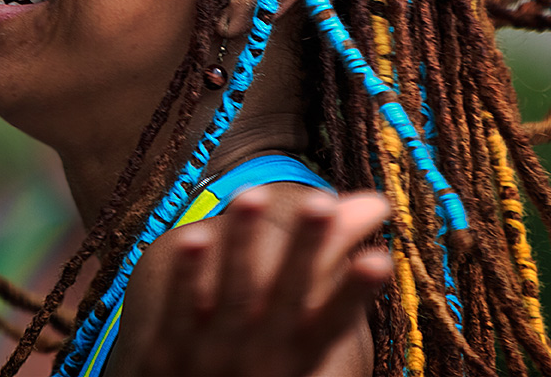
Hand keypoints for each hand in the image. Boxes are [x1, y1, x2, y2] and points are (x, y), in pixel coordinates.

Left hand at [106, 188, 391, 376]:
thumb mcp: (297, 324)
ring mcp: (214, 353)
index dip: (356, 292)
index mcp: (300, 352)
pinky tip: (194, 233)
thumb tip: (377, 200)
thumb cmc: (260, 358)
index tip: (382, 258)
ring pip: (232, 293)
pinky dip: (187, 274)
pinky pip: (178, 307)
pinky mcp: (169, 350)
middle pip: (285, 297)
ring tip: (252, 192)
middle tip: (321, 200)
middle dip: (303, 248)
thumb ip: (328, 259)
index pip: (333, 321)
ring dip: (242, 243)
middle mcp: (262, 355)